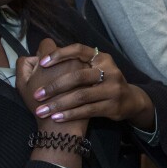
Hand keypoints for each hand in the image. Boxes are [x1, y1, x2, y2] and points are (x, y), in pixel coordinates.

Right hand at [16, 39, 88, 135]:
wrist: (62, 125)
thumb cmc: (39, 105)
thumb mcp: (22, 85)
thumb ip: (23, 64)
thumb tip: (32, 55)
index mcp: (54, 59)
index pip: (47, 44)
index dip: (42, 53)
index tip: (42, 65)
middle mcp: (73, 60)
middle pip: (62, 52)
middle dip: (56, 61)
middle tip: (50, 76)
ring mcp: (86, 69)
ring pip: (76, 59)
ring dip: (69, 67)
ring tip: (63, 84)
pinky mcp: (94, 79)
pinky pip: (86, 70)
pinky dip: (80, 76)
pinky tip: (74, 87)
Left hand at [29, 40, 154, 129]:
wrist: (129, 100)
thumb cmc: (103, 82)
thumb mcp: (95, 67)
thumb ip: (75, 62)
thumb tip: (41, 57)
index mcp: (101, 58)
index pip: (79, 50)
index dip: (60, 54)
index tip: (42, 63)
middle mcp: (109, 70)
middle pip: (78, 76)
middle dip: (54, 86)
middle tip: (37, 94)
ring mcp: (113, 89)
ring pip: (81, 96)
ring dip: (59, 104)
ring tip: (42, 110)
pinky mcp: (113, 106)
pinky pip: (87, 110)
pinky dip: (70, 114)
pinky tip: (56, 117)